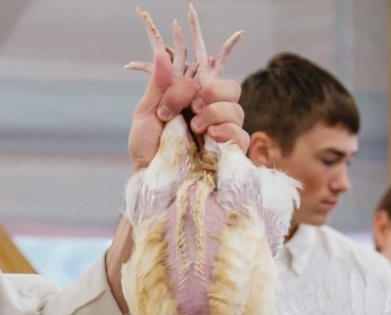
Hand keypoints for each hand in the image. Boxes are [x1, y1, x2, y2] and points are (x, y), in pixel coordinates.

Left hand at [127, 45, 248, 171]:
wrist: (150, 185)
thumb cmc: (147, 154)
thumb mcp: (147, 115)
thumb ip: (159, 85)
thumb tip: (162, 52)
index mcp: (193, 103)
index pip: (207, 81)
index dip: (191, 87)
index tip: (166, 108)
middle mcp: (211, 118)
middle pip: (232, 90)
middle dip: (215, 92)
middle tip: (195, 107)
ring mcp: (222, 138)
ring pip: (238, 111)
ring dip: (217, 113)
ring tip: (196, 129)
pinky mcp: (230, 158)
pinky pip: (243, 137)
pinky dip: (229, 131)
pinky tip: (212, 137)